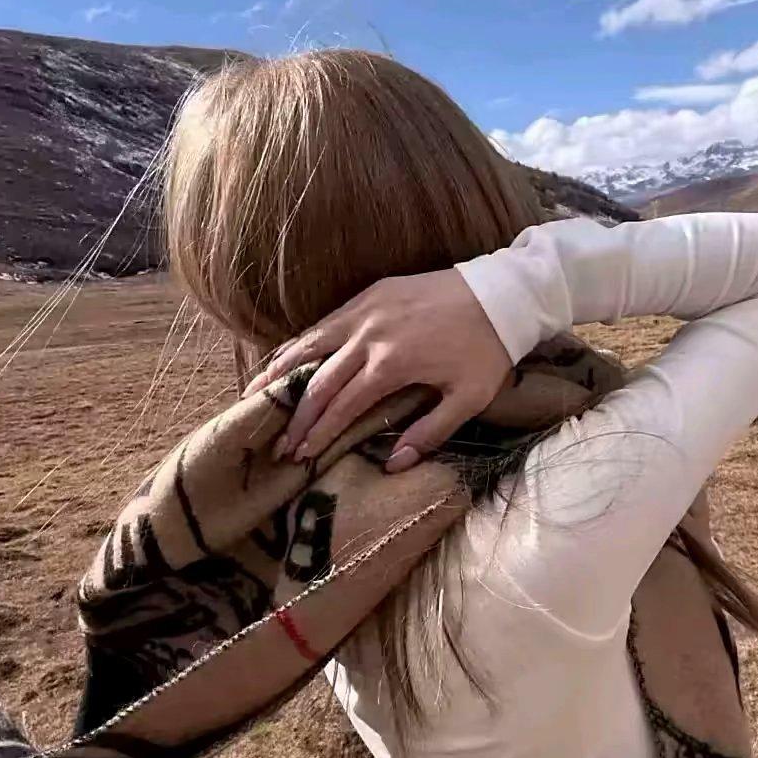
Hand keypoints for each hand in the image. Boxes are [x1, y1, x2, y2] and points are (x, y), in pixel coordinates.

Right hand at [244, 270, 511, 472]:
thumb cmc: (489, 350)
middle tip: (277, 443)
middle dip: (295, 415)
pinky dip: (301, 342)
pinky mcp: (371, 292)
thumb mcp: (468, 399)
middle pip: (318, 380)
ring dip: (280, 371)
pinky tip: (286, 357)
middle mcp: (369, 335)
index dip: (317, 432)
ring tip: (253, 394)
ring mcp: (366, 309)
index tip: (298, 456)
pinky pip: (326, 322)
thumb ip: (429, 432)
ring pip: (310, 342)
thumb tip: (392, 465)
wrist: (503, 292)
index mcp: (391, 364)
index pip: (341, 405)